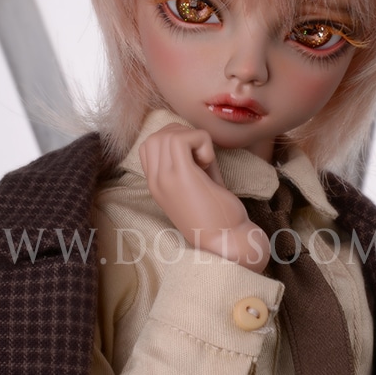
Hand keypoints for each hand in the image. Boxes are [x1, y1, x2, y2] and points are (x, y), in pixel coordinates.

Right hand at [140, 120, 269, 267]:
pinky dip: (201, 141)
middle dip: (183, 135)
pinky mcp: (182, 177)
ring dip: (193, 139)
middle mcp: (155, 182)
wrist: (226, 241)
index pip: (149, 144)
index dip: (173, 139)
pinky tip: (208, 164)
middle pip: (157, 135)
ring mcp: (165, 179)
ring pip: (169, 133)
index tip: (192, 157)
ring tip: (204, 162)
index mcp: (155, 185)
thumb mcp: (191, 184)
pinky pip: (184, 138)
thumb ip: (184, 161)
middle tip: (199, 158)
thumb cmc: (215, 212)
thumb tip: (190, 134)